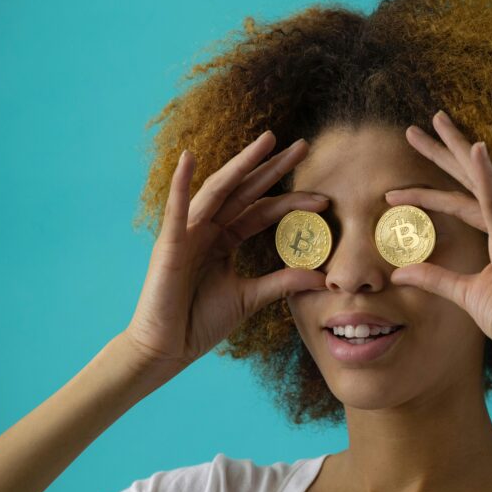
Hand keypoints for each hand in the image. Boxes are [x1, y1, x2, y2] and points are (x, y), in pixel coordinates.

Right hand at [122, 131, 327, 373]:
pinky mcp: (168, 245)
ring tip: (266, 141)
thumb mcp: (250, 298)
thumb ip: (283, 282)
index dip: (292, 201)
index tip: (324, 198)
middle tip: (303, 145)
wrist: (166, 350)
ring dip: (241, 164)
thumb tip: (323, 278)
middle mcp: (207, 229)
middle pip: (245, 191)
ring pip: (218, 191)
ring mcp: (187, 233)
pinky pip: (176, 211)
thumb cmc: (199, 322)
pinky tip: (187, 159)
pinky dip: (180, 184)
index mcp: (224, 240)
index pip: (262, 211)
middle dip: (273, 167)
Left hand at [385, 110, 491, 368]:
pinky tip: (474, 149)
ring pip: (479, 182)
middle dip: (443, 151)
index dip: (432, 189)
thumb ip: (435, 278)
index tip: (398, 188)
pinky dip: (485, 175)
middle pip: (472, 178)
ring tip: (430, 127)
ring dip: (454, 152)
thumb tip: (401, 271)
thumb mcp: (467, 294)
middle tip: (415, 127)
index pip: (466, 199)